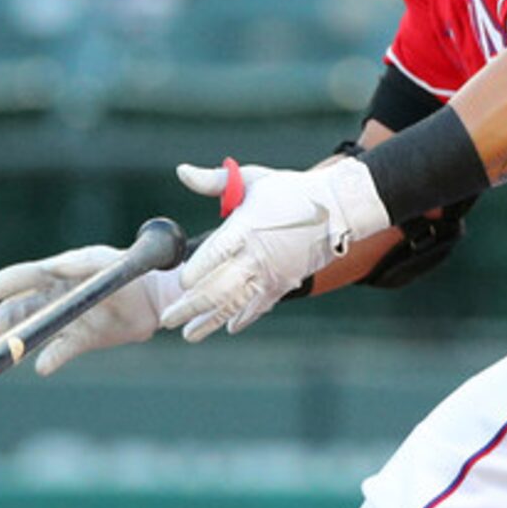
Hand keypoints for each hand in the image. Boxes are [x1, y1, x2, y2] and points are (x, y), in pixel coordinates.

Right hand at [0, 241, 176, 375]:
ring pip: (35, 331)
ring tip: (4, 352)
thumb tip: (55, 267)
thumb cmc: (129, 271)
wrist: (156, 300)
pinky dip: (50, 359)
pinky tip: (42, 366)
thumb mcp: (105, 262)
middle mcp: (55, 298)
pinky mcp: (82, 339)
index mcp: (56, 275)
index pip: (19, 280)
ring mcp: (67, 319)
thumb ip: (82, 264)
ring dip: (18, 342)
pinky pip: (61, 351)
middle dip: (1, 322)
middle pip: (20, 310)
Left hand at [156, 157, 390, 341]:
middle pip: (219, 288)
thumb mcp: (252, 179)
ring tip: (189, 335)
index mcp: (247, 227)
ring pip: (235, 304)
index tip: (180, 283)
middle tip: (167, 319)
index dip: (199, 269)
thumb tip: (182, 171)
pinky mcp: (284, 283)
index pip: (217, 252)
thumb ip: (214, 181)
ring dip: (211, 322)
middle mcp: (257, 256)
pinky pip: (259, 306)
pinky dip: (243, 318)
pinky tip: (229, 328)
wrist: (338, 209)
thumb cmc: (292, 190)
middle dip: (190, 307)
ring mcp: (271, 273)